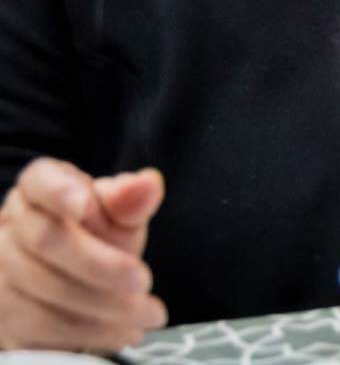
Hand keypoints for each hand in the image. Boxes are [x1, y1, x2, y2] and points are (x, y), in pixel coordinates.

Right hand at [0, 158, 166, 350]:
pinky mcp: (2, 318)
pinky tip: (123, 332)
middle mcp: (10, 227)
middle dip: (100, 265)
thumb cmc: (98, 237)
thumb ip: (130, 202)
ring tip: (148, 316)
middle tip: (144, 282)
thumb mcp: (119, 216)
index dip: (58, 191)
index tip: (83, 204)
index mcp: (38, 189)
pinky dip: (87, 334)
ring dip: (102, 307)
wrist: (74, 280)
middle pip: (46, 241)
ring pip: (43, 290)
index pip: (40, 181)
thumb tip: (149, 183)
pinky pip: (40, 329)